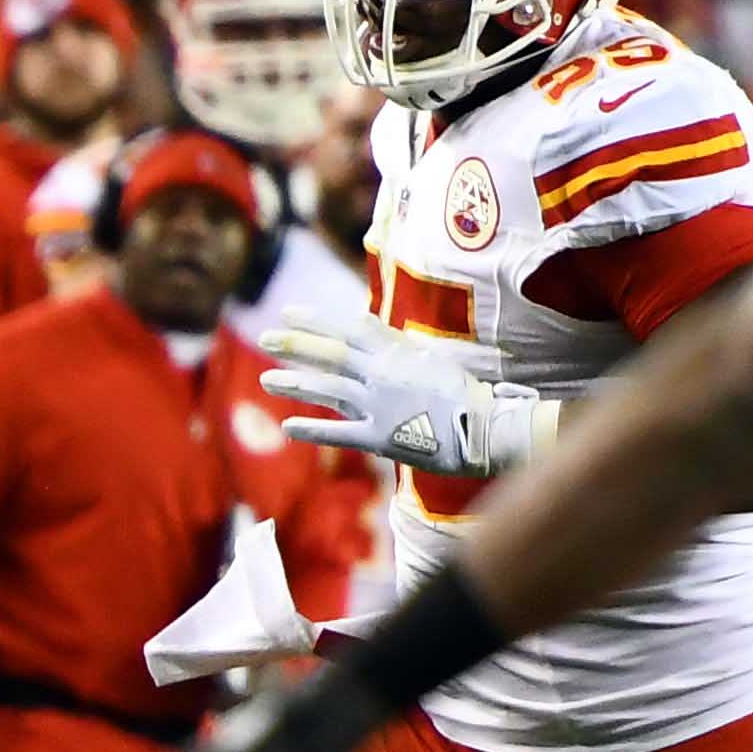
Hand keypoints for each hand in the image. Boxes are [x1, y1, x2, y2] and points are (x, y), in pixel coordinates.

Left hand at [262, 325, 547, 477]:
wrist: (488, 428)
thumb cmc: (467, 394)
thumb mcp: (433, 358)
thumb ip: (398, 347)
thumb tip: (369, 329)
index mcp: (398, 352)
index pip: (348, 329)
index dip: (316, 321)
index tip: (289, 313)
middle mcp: (383, 374)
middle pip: (331, 355)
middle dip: (296, 345)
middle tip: (266, 338)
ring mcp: (379, 405)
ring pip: (327, 390)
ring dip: (294, 383)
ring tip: (265, 380)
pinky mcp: (381, 437)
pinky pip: (339, 432)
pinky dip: (312, 429)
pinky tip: (288, 427)